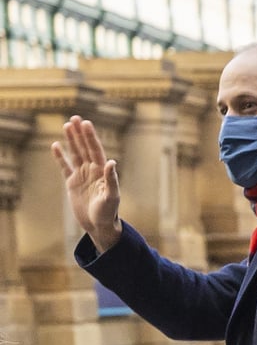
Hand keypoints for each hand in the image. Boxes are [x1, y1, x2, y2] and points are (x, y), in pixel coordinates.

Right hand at [51, 116, 121, 252]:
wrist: (99, 226)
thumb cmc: (108, 213)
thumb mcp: (111, 197)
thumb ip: (112, 179)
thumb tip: (112, 162)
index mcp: (102, 172)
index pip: (96, 150)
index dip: (91, 137)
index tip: (86, 123)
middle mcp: (92, 171)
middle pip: (85, 148)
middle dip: (80, 134)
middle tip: (75, 118)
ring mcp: (81, 176)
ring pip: (75, 154)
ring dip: (71, 140)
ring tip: (67, 125)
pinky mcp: (72, 184)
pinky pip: (65, 167)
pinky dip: (60, 157)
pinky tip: (56, 146)